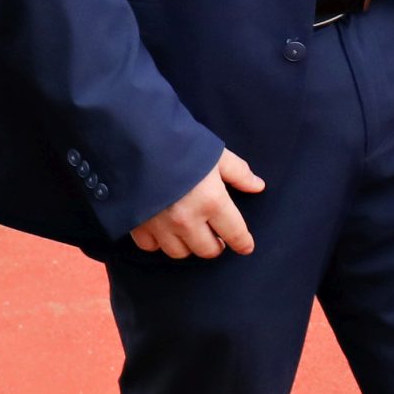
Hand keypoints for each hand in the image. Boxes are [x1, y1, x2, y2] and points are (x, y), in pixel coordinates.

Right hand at [131, 150, 266, 258]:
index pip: (235, 233)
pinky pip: (151, 247)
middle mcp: (188, 220)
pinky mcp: (138, 225)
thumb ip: (238, 173)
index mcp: (212, 201)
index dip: (243, 243)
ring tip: (190, 233)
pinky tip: (163, 231)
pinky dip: (158, 243)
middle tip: (216, 236)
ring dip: (188, 245)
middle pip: (207, 250)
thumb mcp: (215, 154)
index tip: (246, 247)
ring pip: (180, 253)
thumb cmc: (179, 143)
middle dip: (215, 245)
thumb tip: (257, 186)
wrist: (135, 140)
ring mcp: (162, 226)